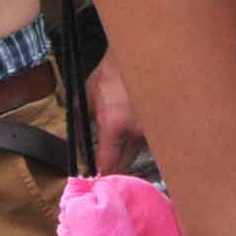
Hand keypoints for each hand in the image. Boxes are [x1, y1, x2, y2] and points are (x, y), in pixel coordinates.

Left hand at [86, 54, 145, 174]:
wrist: (138, 55)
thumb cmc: (109, 73)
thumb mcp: (85, 99)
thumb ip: (79, 127)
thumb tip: (76, 149)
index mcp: (114, 126)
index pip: (107, 165)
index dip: (98, 176)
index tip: (91, 180)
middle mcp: (136, 131)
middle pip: (124, 166)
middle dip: (111, 171)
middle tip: (100, 172)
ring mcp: (151, 128)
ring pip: (136, 154)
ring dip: (125, 157)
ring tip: (114, 152)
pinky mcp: (159, 124)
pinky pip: (146, 142)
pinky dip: (136, 144)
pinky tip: (128, 136)